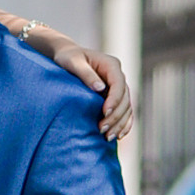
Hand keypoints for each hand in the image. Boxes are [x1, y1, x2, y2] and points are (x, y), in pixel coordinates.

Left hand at [0, 17, 131, 142]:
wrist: (67, 57)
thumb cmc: (68, 58)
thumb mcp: (73, 62)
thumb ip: (86, 74)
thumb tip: (100, 88)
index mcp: (111, 65)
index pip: (118, 84)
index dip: (114, 100)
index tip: (105, 113)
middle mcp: (118, 76)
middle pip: (124, 99)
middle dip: (115, 116)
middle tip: (102, 129)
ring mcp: (118, 87)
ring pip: (126, 107)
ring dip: (120, 123)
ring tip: (108, 137)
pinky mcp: (114, 96)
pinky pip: (124, 111)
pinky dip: (123, 124)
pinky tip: (119, 136)